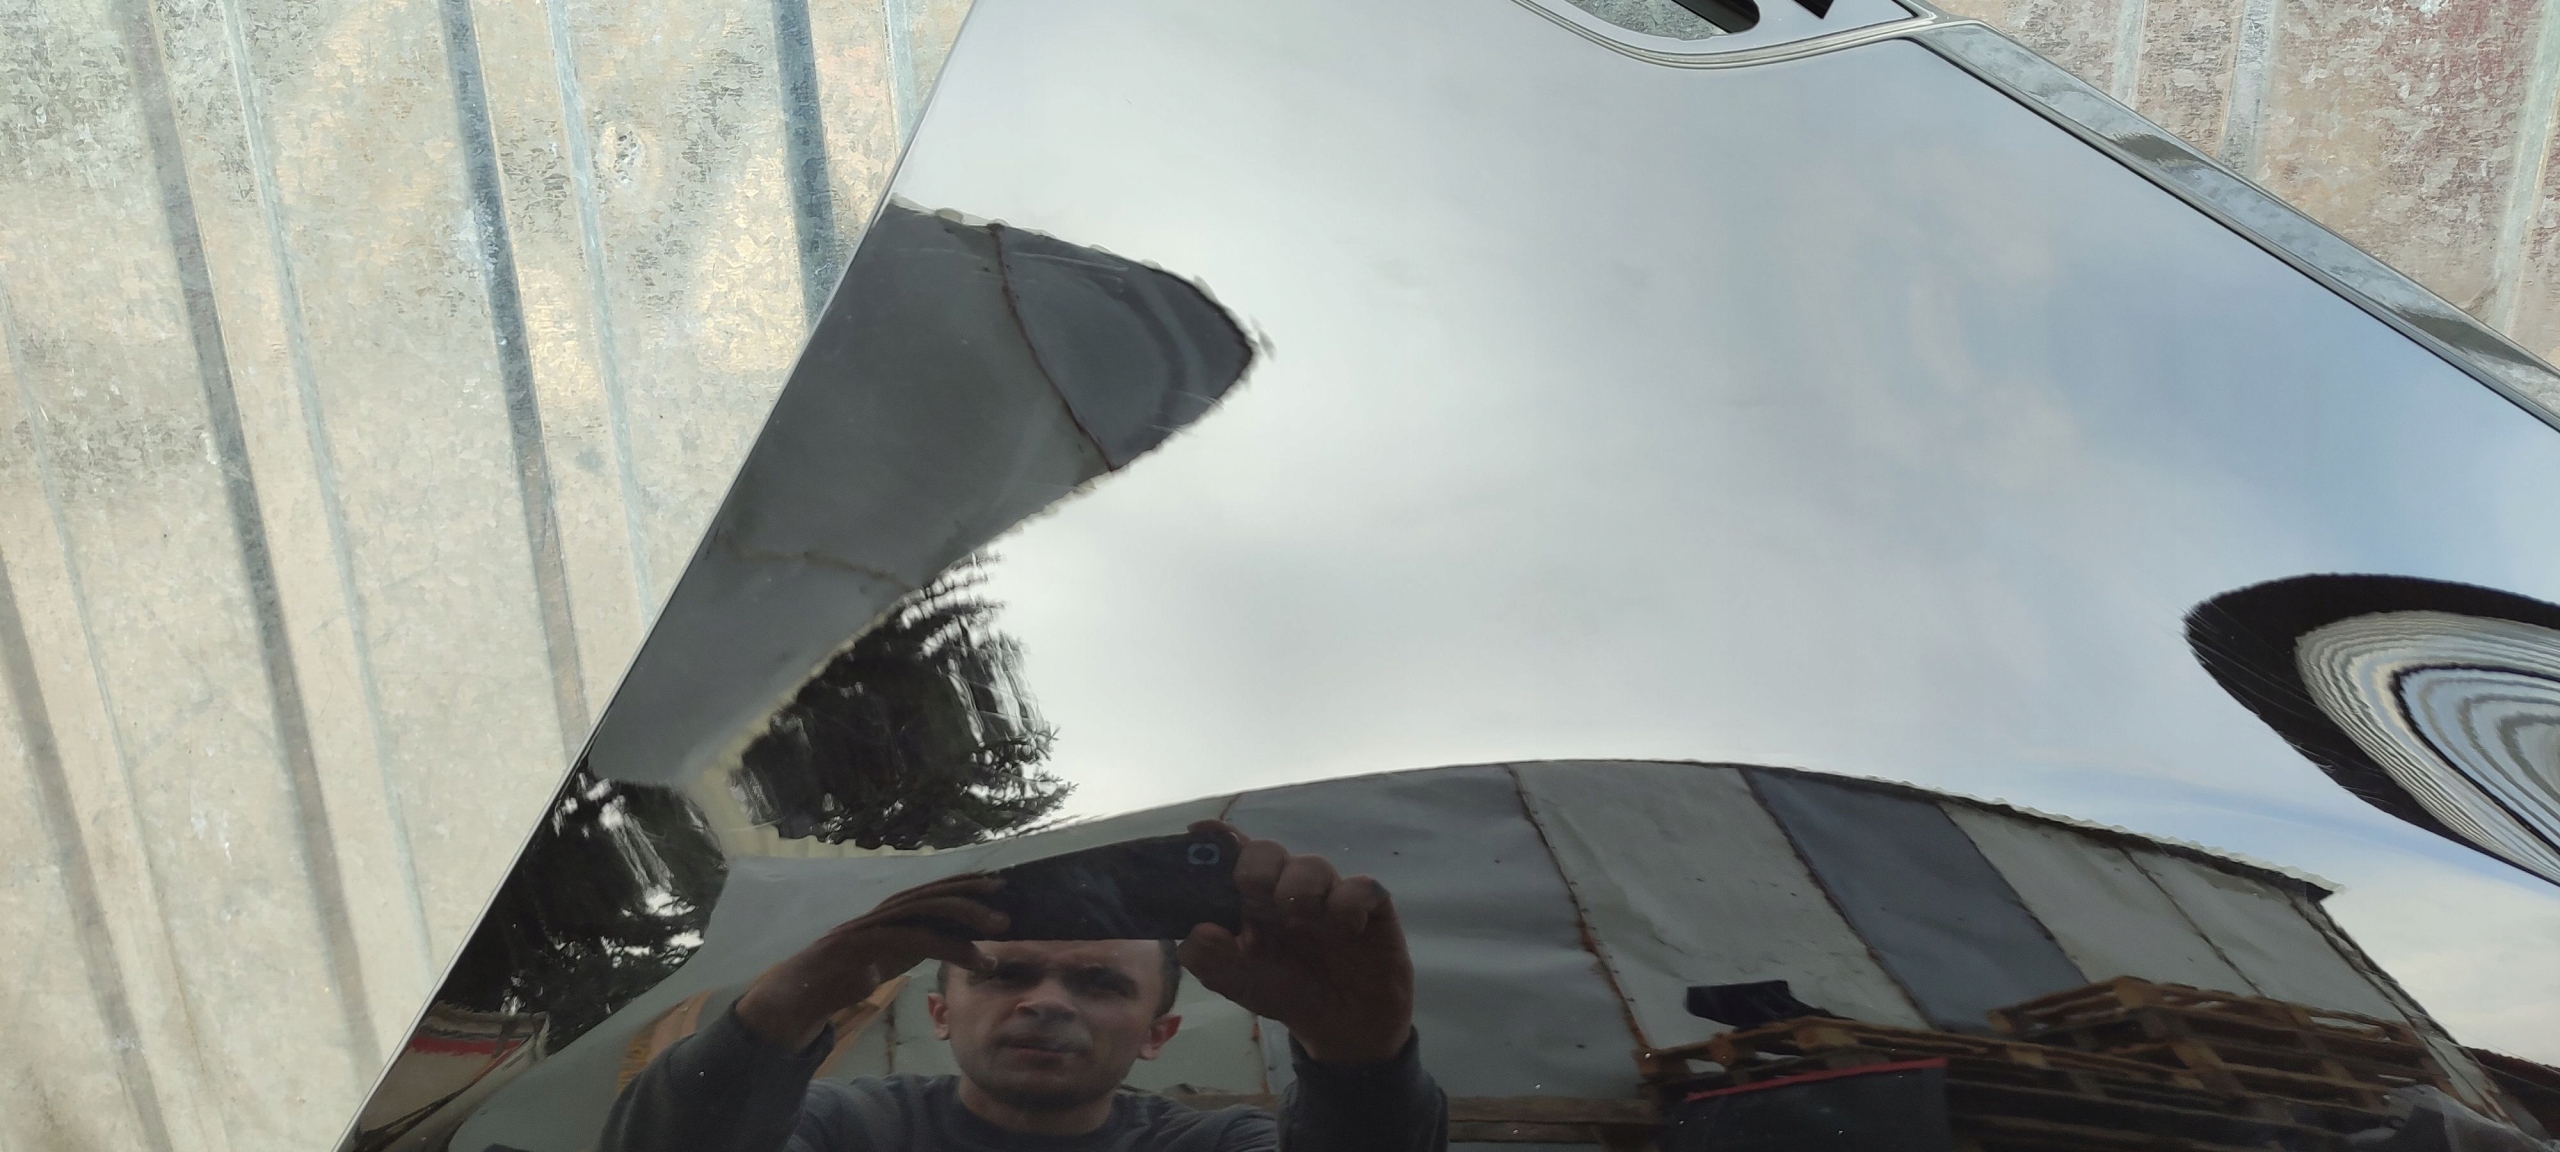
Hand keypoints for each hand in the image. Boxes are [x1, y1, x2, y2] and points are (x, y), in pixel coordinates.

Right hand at [733, 874, 1007, 1050]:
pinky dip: (944, 946)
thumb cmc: (841, 977)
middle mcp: (881, 914)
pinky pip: (909, 940)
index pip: (931, 893)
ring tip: (997, 930)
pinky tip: (969, 957)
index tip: (999, 884)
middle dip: (970, 894)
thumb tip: (950, 940)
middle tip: (1006, 902)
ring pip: (924, 912)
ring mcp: (869, 926)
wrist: (795, 997)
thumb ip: (914, 945)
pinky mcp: (860, 945)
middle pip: (931, 894)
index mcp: (889, 915)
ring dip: (964, 919)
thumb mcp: (886, 959)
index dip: (964, 885)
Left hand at [1176, 820, 1414, 1063]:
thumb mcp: (1238, 983)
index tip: (1201, 832)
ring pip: (1313, 865)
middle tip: (1254, 896)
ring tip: (1299, 922)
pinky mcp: (1369, 906)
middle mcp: (1287, 887)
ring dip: (1299, 889)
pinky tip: (1346, 930)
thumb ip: (1210, 959)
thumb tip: (1197, 931)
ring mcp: (1329, 894)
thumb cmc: (1287, 991)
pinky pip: (1361, 887)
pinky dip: (1348, 904)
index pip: (1232, 856)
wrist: (1342, 1026)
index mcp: (1252, 899)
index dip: (1218, 840)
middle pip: (1268, 851)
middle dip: (1256, 867)